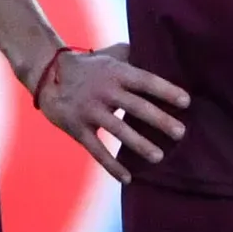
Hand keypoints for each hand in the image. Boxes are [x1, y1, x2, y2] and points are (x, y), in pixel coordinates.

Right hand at [29, 43, 188, 181]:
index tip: (186, 102)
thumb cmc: (88, 66)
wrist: (46, 74)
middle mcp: (105, 91)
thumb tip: (162, 53)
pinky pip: (97, 150)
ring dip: (139, 144)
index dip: (165, 90)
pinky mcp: (78, 128)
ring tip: (158, 157)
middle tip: (180, 133)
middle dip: (160, 120)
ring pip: (118, 130)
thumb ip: (134, 55)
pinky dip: (112, 166)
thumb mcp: (110, 55)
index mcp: (116, 73)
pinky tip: (127, 178)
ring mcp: (90, 111)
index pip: (145, 81)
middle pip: (136, 107)